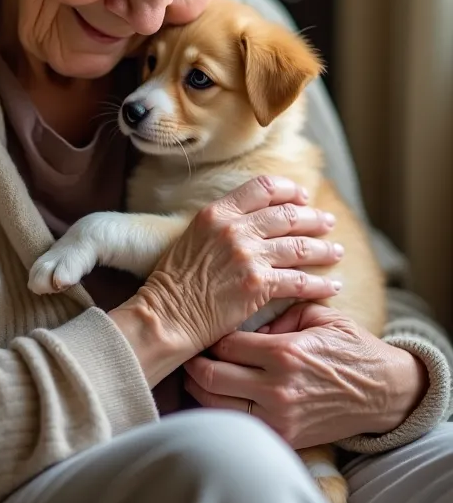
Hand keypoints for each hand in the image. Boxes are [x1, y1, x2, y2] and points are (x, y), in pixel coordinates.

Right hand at [110, 175, 342, 384]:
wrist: (167, 315)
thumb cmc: (175, 281)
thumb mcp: (193, 237)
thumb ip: (222, 224)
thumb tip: (251, 220)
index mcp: (217, 212)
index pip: (262, 188)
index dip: (288, 191)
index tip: (302, 198)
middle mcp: (235, 228)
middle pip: (287, 215)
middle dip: (313, 218)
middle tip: (327, 222)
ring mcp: (248, 255)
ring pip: (299, 246)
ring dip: (323, 249)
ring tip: (336, 252)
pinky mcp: (258, 285)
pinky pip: (299, 281)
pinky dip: (320, 283)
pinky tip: (332, 285)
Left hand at [183, 302, 429, 447]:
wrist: (382, 392)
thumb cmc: (348, 347)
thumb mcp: (316, 315)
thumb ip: (276, 312)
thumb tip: (242, 320)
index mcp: (284, 353)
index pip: (224, 344)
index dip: (209, 336)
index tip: (204, 328)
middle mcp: (277, 388)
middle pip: (209, 377)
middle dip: (192, 363)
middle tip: (188, 351)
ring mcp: (279, 418)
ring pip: (214, 405)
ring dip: (198, 389)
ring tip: (194, 373)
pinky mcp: (284, 439)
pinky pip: (236, 425)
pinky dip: (219, 411)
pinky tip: (214, 396)